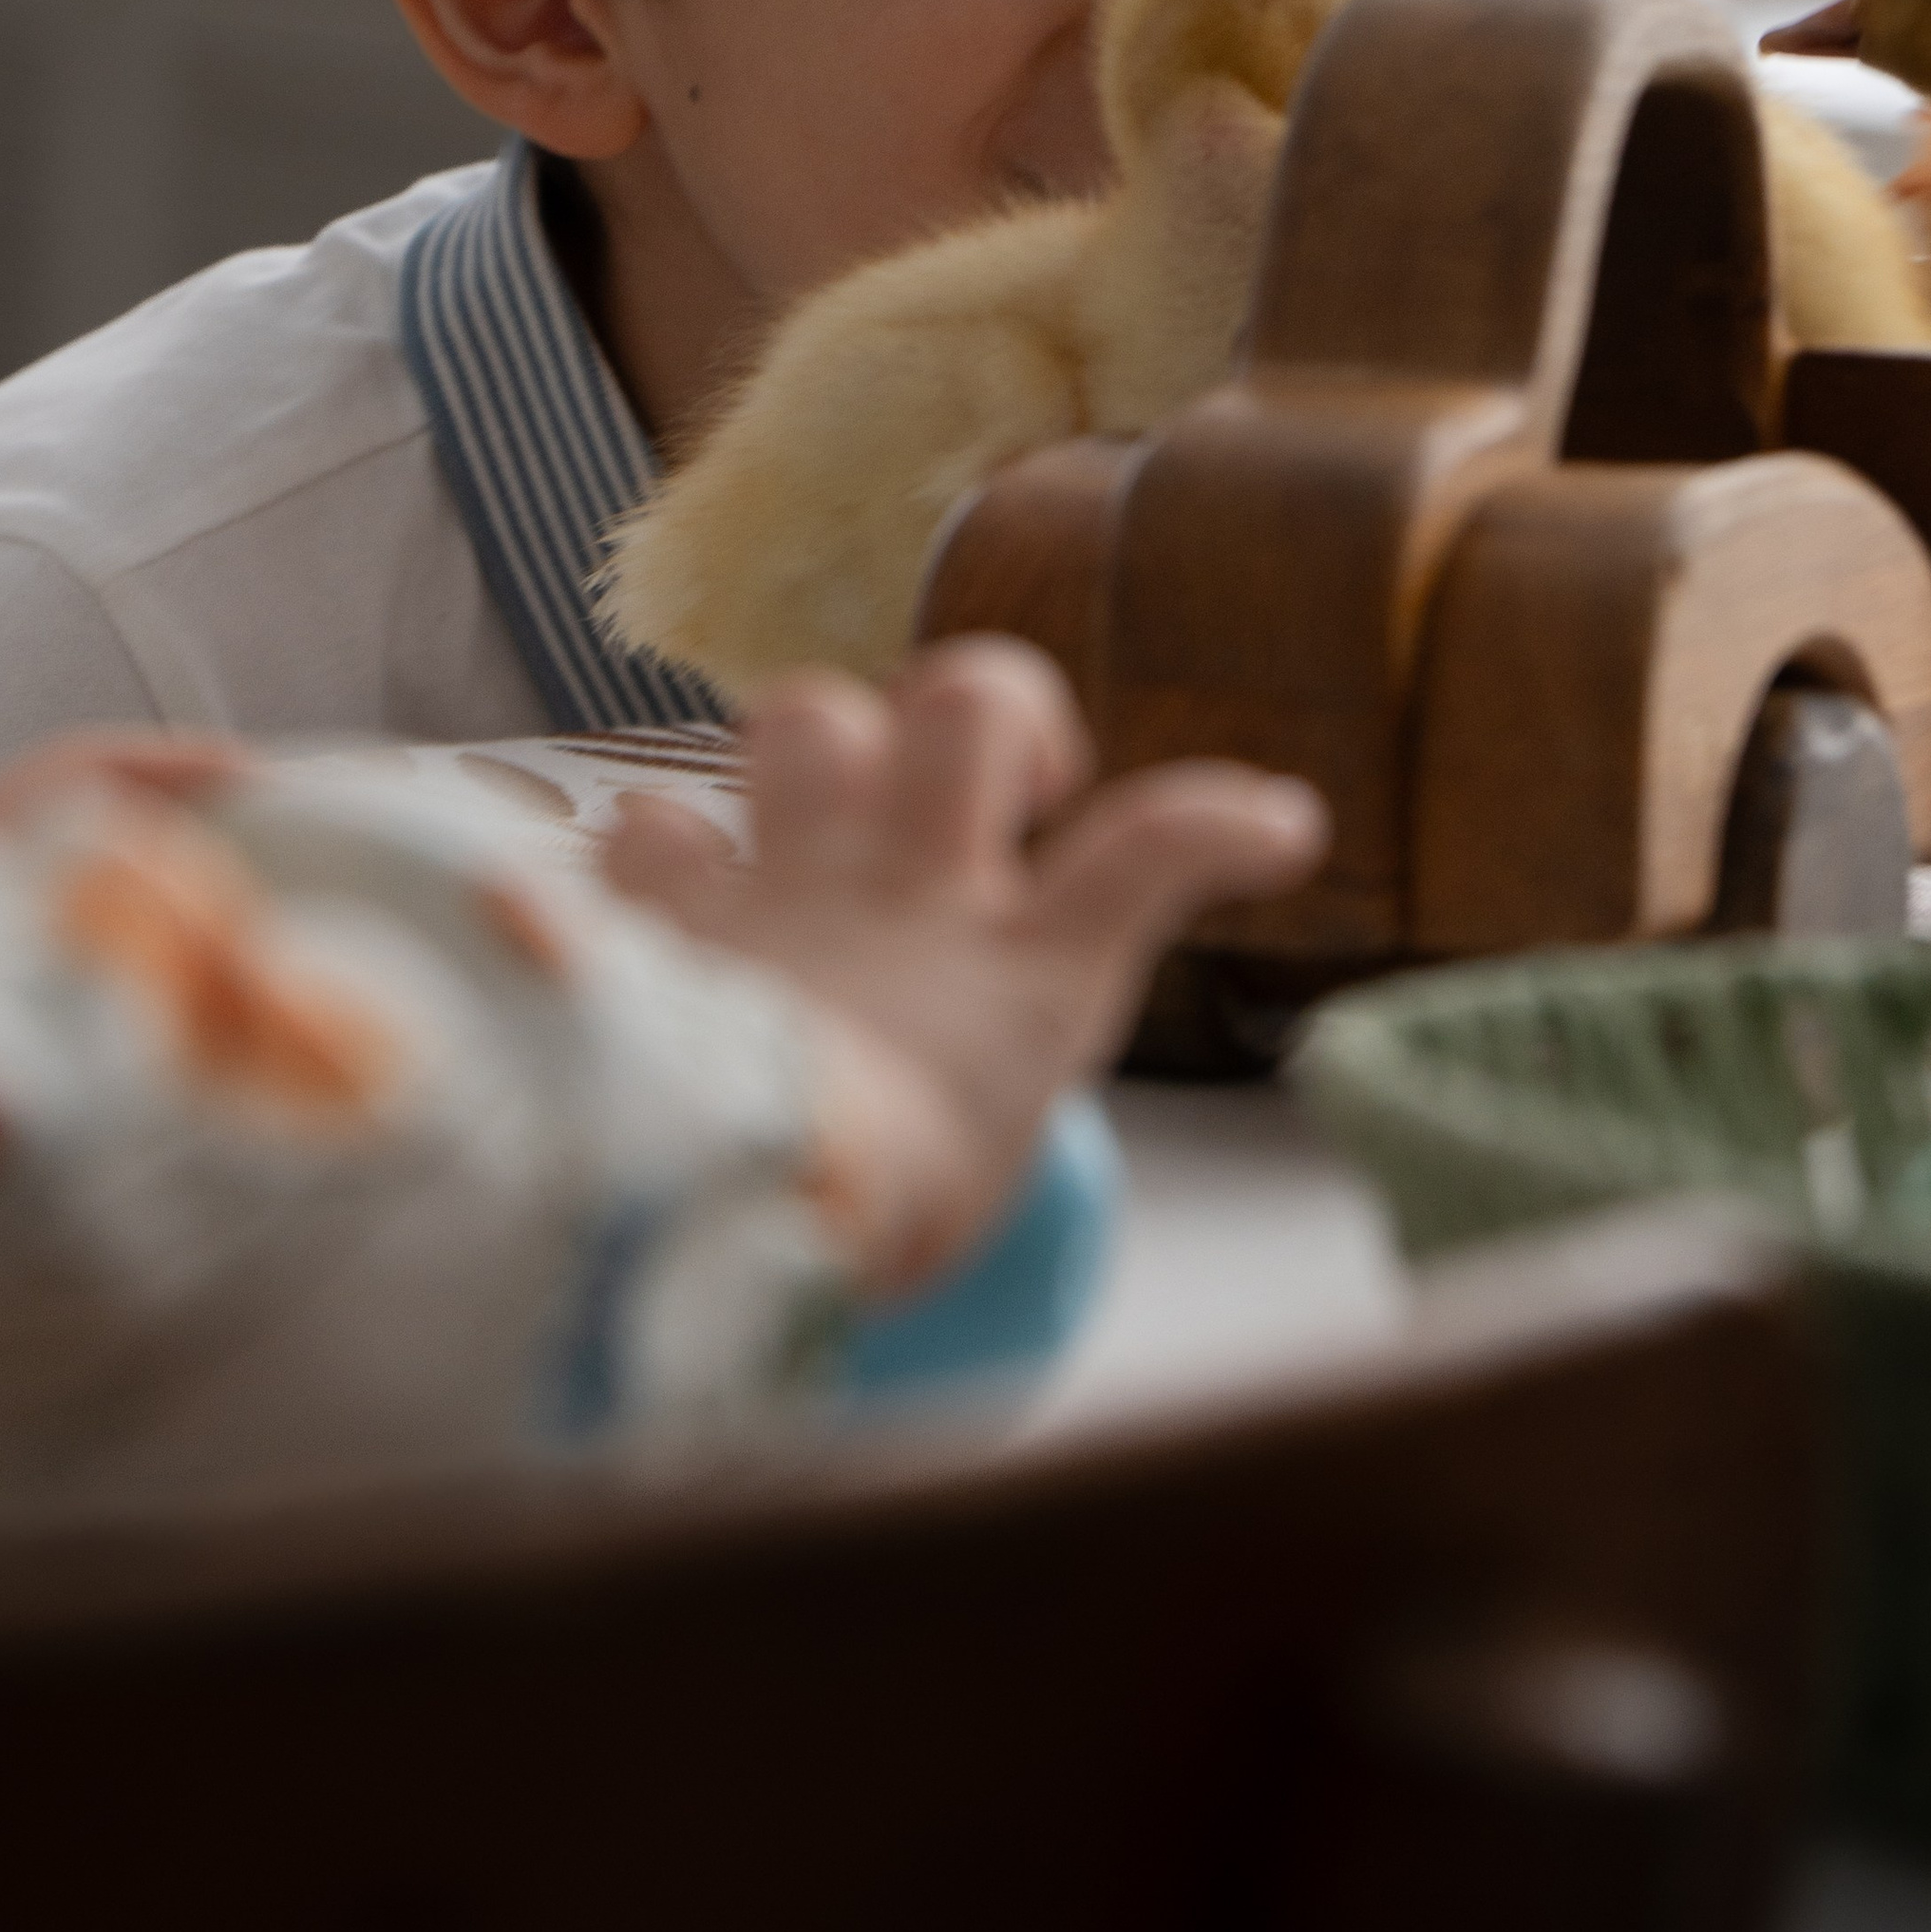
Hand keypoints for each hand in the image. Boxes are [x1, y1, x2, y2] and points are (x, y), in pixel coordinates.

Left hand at [602, 638, 1323, 1294]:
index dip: (1221, 816)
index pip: (1156, 847)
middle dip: (998, 705)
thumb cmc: (870, 1228)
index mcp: (1021, 977)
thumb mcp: (970, 1187)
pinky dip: (661, 854)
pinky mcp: (681, 908)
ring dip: (828, 745)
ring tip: (838, 807)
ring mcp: (791, 881)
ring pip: (815, 717)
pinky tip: (667, 889)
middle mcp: (911, 896)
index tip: (1275, 822)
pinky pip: (655, 831)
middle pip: (970, 702)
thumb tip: (912, 1148)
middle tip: (1006, 785)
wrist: (727, 1202)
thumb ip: (965, 1117)